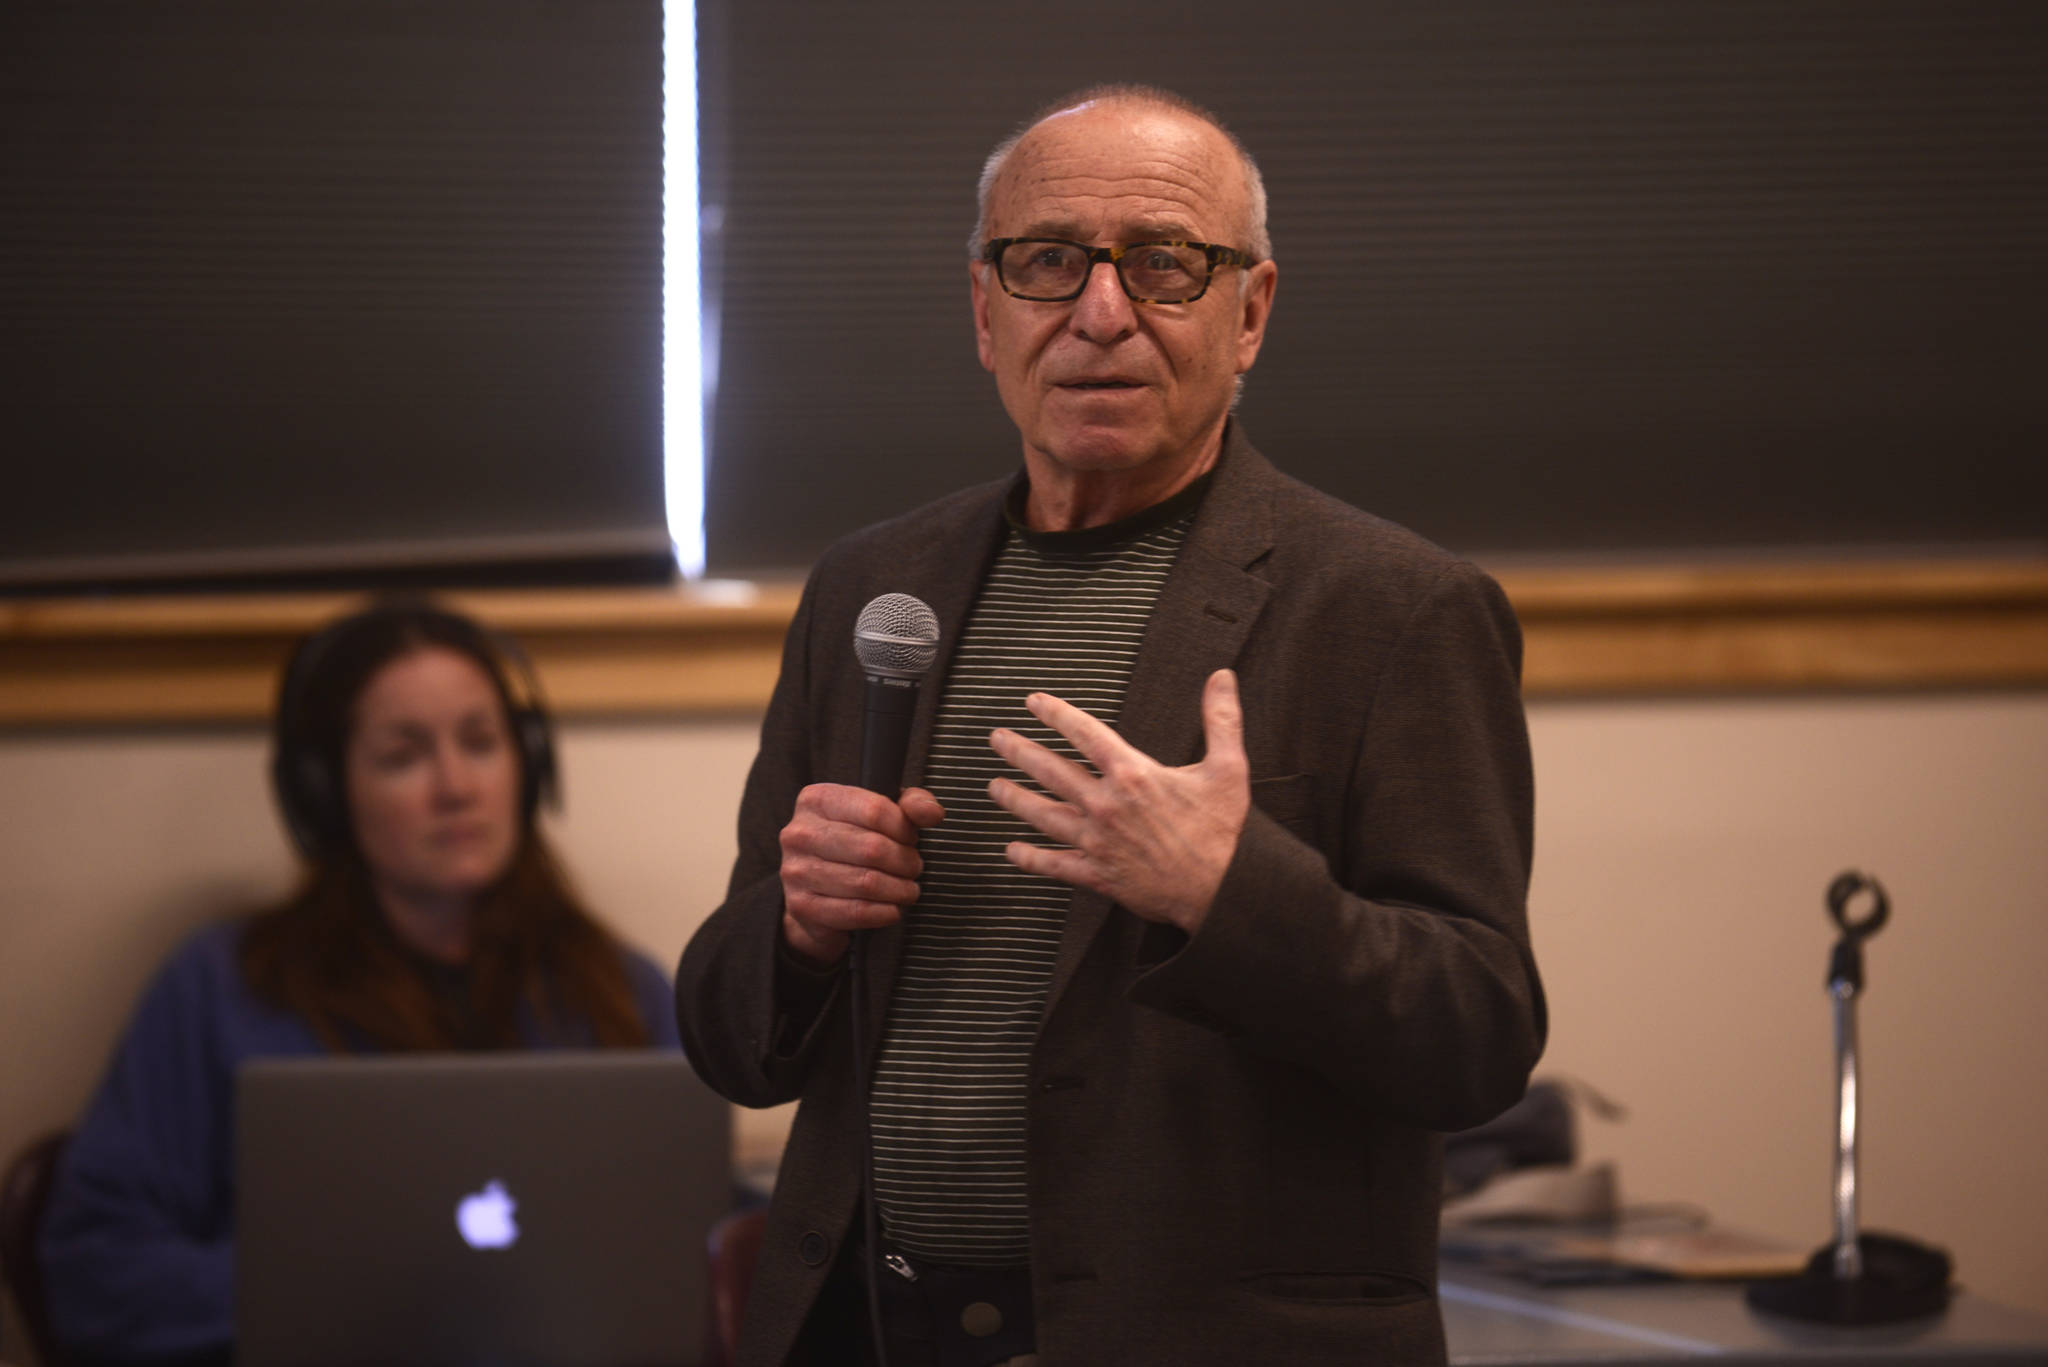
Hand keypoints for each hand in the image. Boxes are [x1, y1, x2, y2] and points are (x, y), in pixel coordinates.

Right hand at [778, 784, 944, 965]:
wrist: (815, 889)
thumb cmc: (854, 844)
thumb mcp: (883, 814)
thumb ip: (912, 805)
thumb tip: (933, 814)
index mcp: (817, 799)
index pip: (875, 810)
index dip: (904, 829)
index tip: (911, 839)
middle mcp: (799, 833)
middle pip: (872, 848)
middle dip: (905, 862)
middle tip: (914, 868)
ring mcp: (796, 870)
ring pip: (866, 882)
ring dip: (898, 889)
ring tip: (907, 889)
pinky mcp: (802, 906)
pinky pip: (856, 911)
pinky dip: (884, 912)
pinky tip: (892, 909)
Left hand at [987, 669, 1249, 932]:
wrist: (1222, 890)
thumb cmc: (1223, 832)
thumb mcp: (1228, 768)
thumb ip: (1221, 719)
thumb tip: (1221, 678)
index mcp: (1133, 775)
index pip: (1084, 733)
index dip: (1055, 714)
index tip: (1033, 702)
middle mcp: (1106, 805)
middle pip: (1051, 771)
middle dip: (1020, 751)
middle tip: (997, 739)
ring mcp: (1097, 842)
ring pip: (1043, 815)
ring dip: (1015, 799)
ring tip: (993, 786)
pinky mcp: (1097, 875)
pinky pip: (1054, 865)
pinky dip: (1030, 859)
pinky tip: (1011, 851)